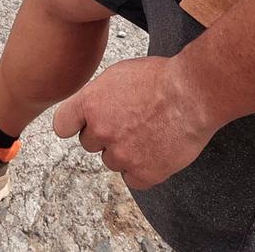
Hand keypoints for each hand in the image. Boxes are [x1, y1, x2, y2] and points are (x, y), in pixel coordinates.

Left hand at [52, 56, 214, 188]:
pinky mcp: (143, 172)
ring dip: (125, 152)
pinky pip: (133, 179)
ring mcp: (121, 154)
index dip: (75, 125)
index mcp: (90, 103)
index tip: (83, 125)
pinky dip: (143, 170)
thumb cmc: (162, 78)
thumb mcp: (119, 74)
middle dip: (105, 136)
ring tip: (148, 134)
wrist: (191, 94)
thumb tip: (92, 107)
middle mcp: (100, 130)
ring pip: (112, 161)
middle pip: (90, 143)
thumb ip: (99, 95)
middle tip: (129, 124)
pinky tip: (155, 152)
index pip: (63, 125)